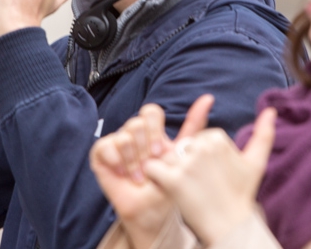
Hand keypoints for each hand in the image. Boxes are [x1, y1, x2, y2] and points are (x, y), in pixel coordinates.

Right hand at [90, 95, 214, 248]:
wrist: (151, 211)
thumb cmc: (166, 185)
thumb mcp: (182, 155)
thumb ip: (193, 126)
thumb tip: (208, 98)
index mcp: (152, 131)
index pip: (150, 112)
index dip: (154, 130)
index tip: (159, 152)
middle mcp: (134, 134)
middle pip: (136, 123)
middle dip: (144, 149)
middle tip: (148, 167)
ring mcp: (117, 143)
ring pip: (123, 135)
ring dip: (132, 160)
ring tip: (137, 176)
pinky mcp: (102, 154)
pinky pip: (104, 145)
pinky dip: (115, 159)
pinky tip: (122, 172)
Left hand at [144, 103, 276, 244]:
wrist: (230, 226)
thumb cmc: (241, 194)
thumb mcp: (256, 163)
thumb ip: (264, 134)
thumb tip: (272, 111)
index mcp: (218, 137)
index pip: (199, 138)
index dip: (201, 156)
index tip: (213, 173)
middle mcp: (202, 147)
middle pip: (182, 147)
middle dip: (186, 163)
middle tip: (201, 184)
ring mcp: (186, 163)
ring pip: (166, 156)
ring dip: (171, 171)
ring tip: (189, 189)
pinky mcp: (172, 180)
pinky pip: (152, 168)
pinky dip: (155, 178)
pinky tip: (169, 189)